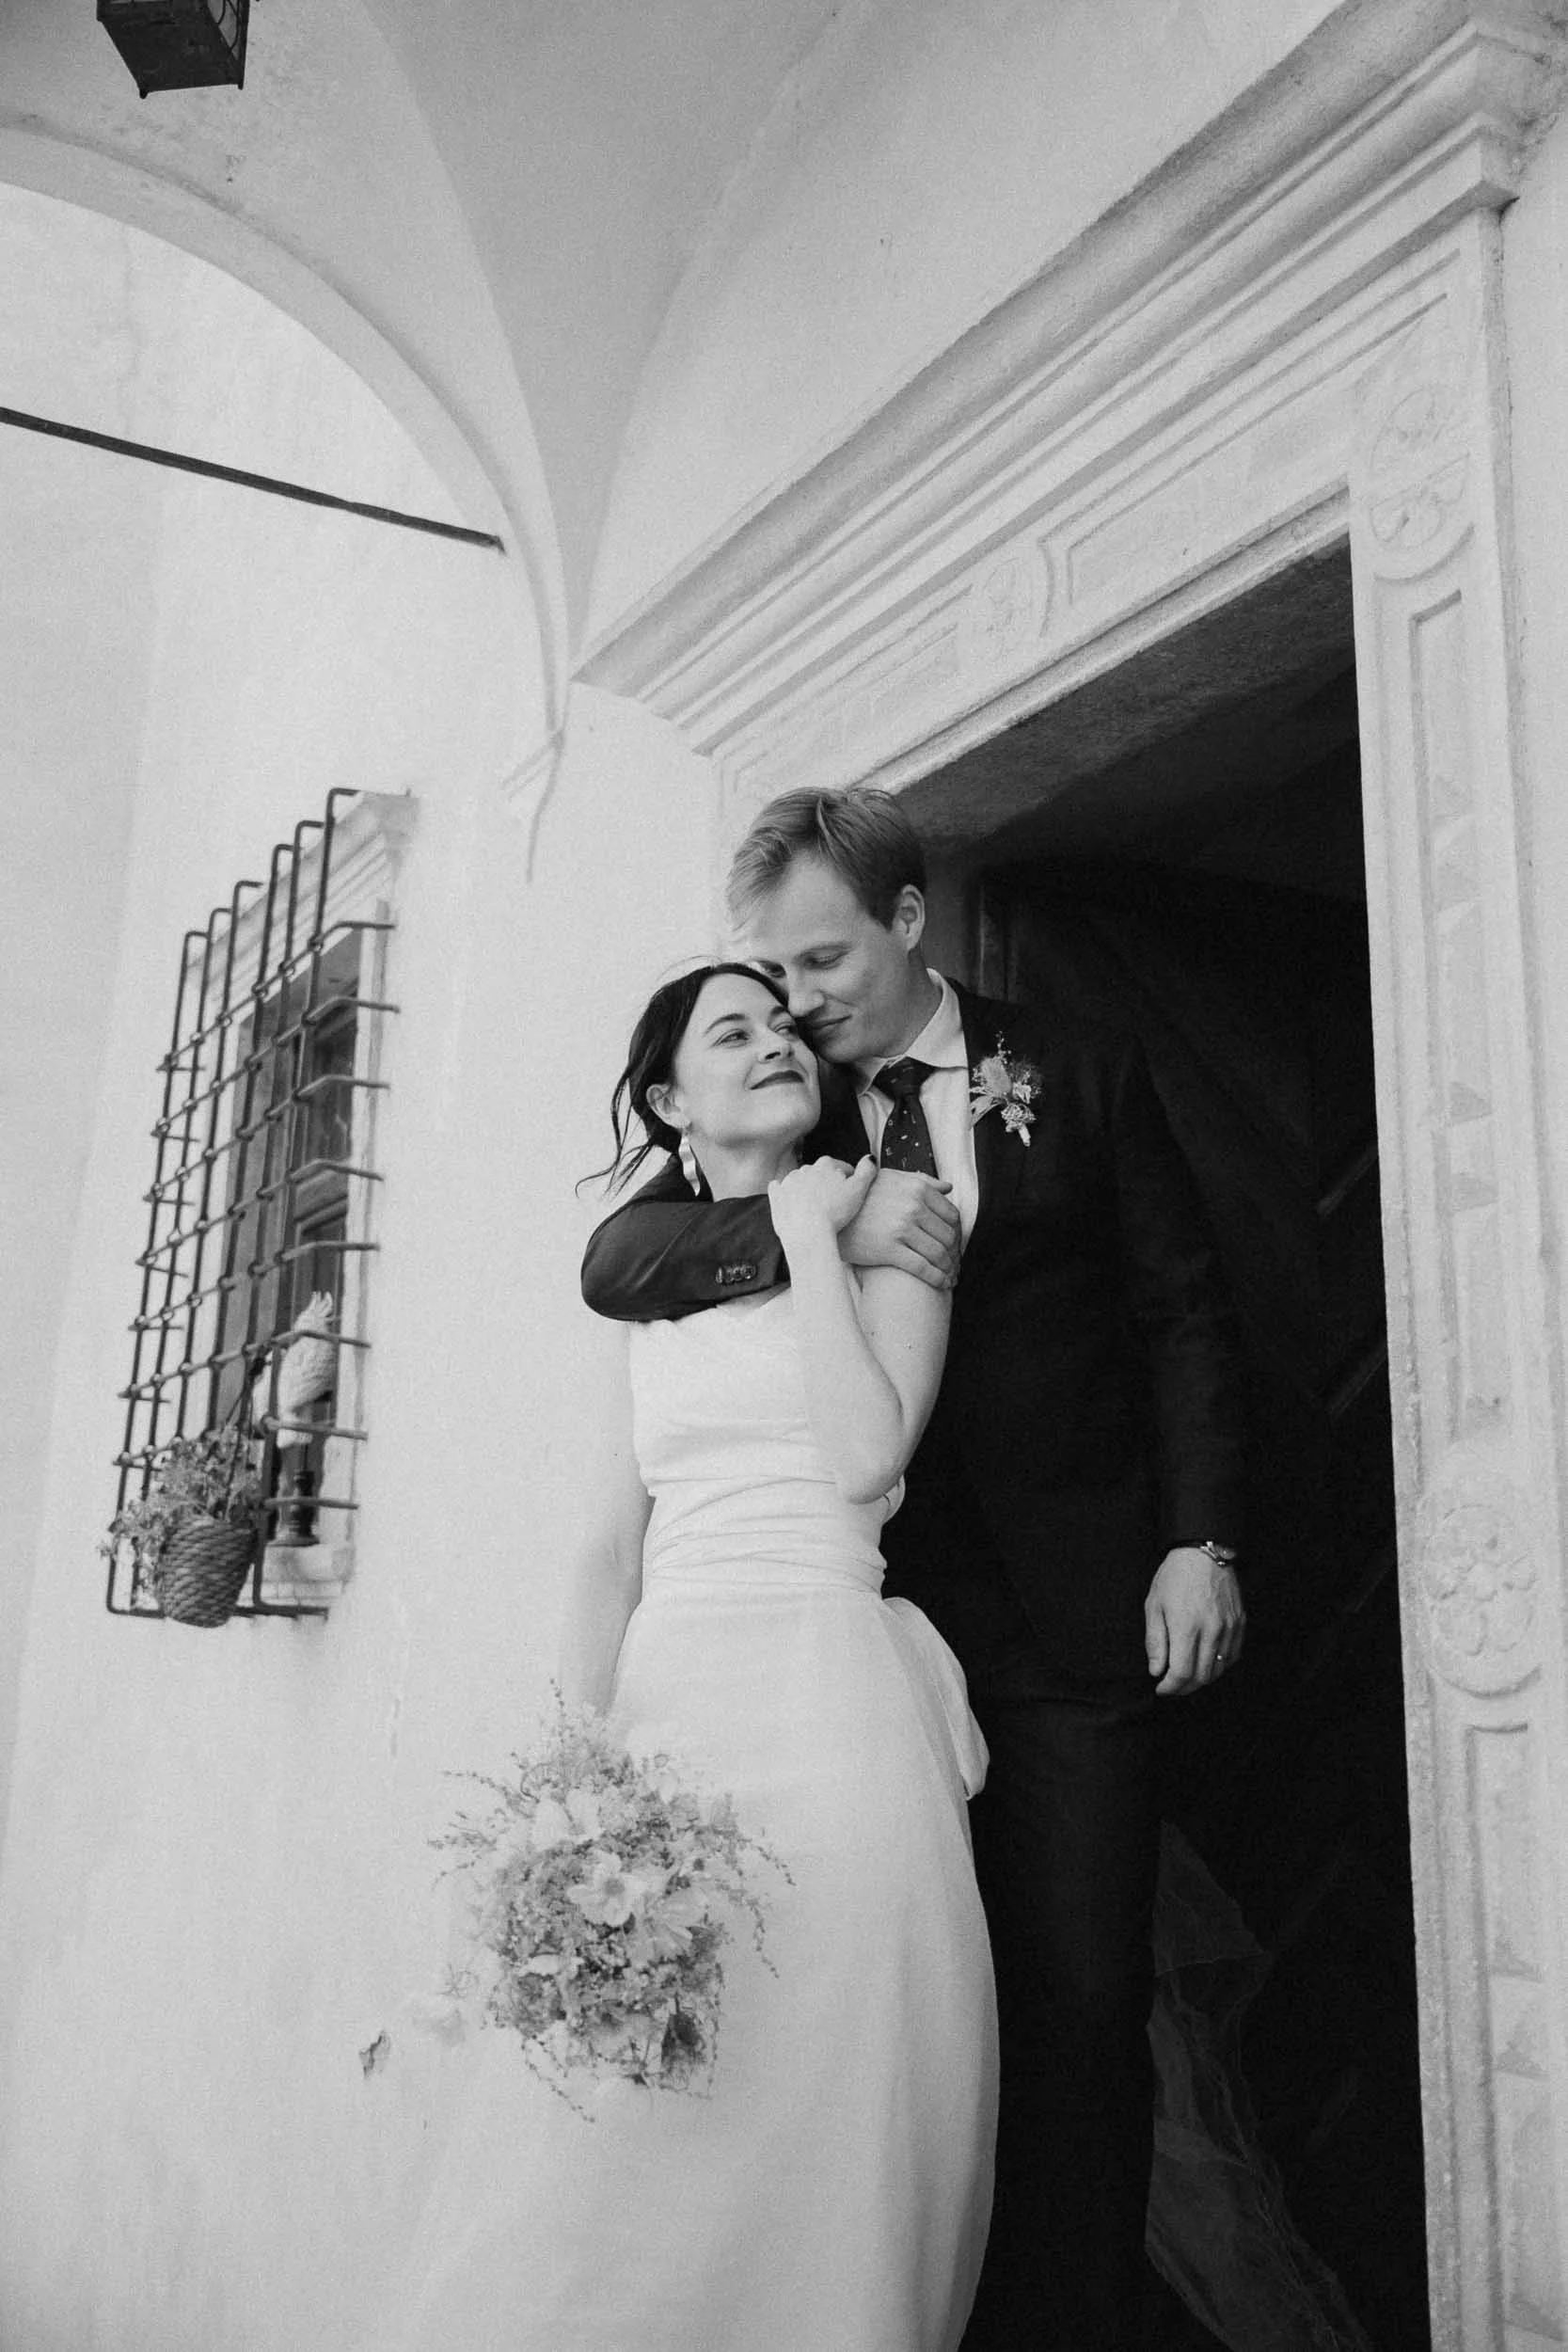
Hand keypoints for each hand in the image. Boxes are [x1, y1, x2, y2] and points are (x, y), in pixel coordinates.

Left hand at [767, 1156, 878, 1249]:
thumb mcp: (859, 1190)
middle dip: (826, 1184)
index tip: (851, 1195)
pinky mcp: (776, 1195)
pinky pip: (779, 1188)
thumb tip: (870, 1157)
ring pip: (801, 1181)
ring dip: (807, 1189)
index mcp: (826, 1164)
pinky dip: (785, 1193)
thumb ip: (867, 1171)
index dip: (849, 1181)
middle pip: (820, 1174)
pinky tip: (792, 1202)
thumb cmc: (835, 1212)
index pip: (842, 1168)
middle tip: (833, 1204)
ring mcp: (788, 1181)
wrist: (807, 1233)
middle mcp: (805, 1168)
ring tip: (814, 1208)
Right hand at [838, 1167, 960, 1289]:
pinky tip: (942, 1283)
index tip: (955, 1245)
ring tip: (950, 1276)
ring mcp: (901, 1228)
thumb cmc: (861, 1196)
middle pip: (948, 1236)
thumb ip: (922, 1181)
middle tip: (955, 1265)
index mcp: (917, 1188)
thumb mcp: (892, 1180)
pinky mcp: (890, 1249)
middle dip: (955, 1254)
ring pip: (939, 1253)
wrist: (829, 1213)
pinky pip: (922, 1267)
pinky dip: (937, 1278)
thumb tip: (948, 1187)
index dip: (958, 1234)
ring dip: (949, 1269)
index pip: (951, 1215)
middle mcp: (912, 1206)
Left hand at [1144, 1547, 1244, 1696]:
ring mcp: (1228, 1628)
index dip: (1170, 1687)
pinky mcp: (1239, 1623)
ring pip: (1218, 1669)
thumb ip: (1155, 1641)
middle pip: (1201, 1676)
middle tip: (1172, 1685)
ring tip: (1187, 1675)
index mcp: (1186, 1627)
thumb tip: (1156, 1671)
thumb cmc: (1174, 1576)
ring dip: (1201, 1679)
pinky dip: (1219, 1666)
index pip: (1181, 1673)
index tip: (1161, 1688)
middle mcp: (1211, 1630)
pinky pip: (1232, 1656)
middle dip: (1184, 1688)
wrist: (1204, 1552)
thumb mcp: (1154, 1605)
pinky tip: (1205, 1661)